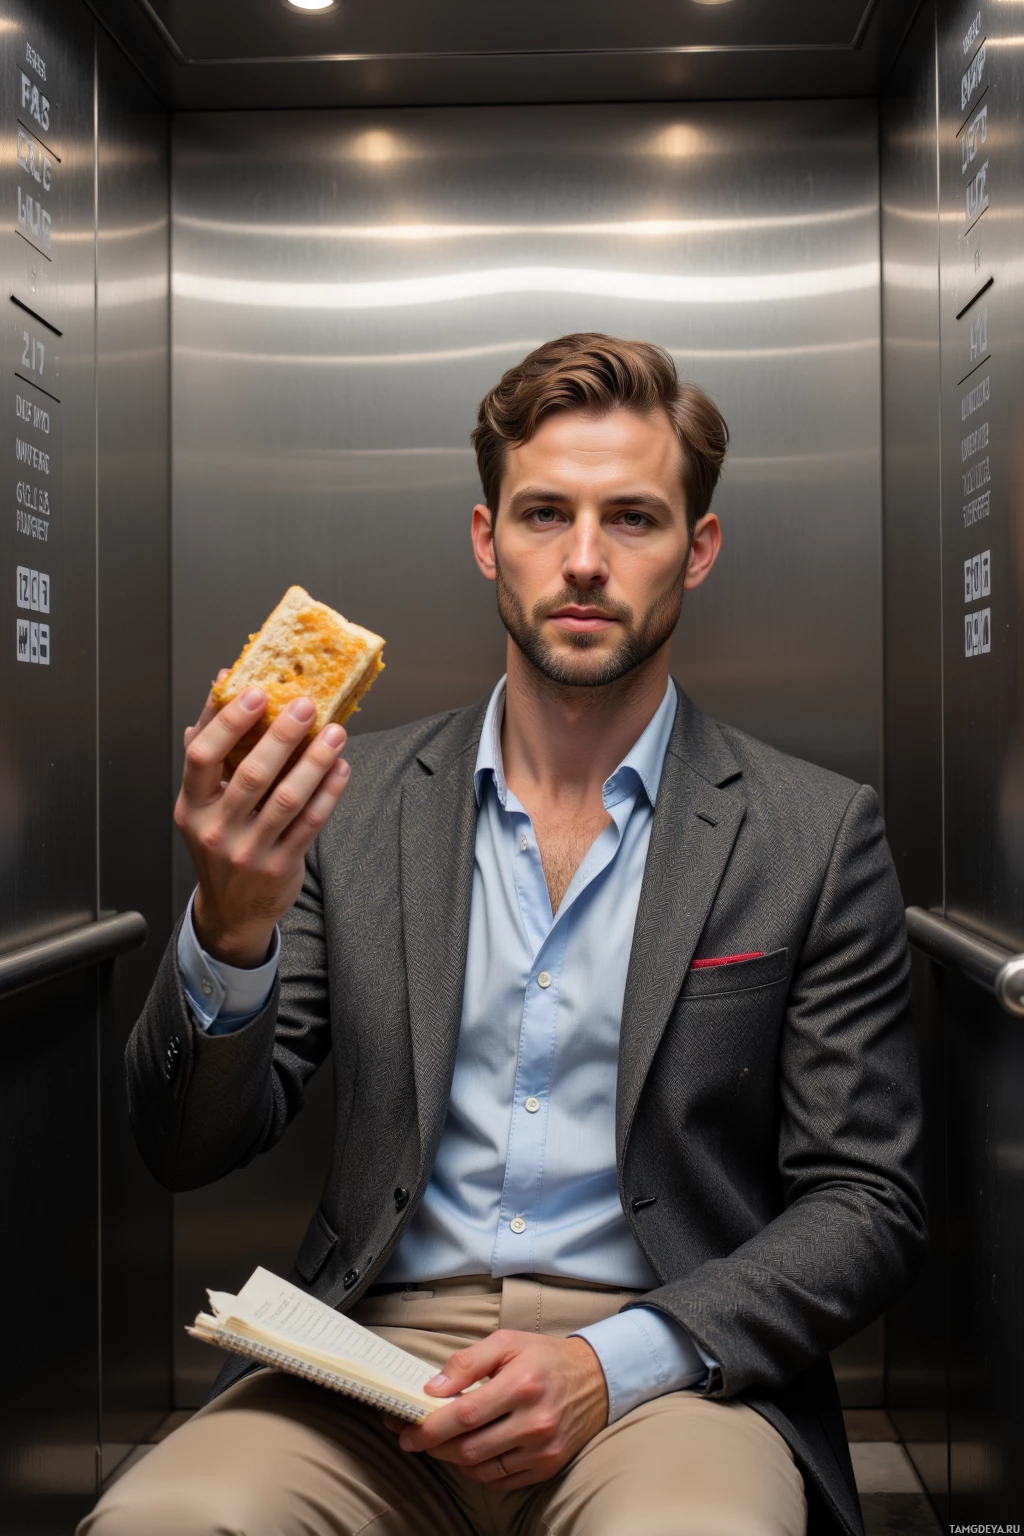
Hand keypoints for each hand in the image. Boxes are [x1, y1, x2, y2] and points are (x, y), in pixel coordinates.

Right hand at [173, 674, 349, 966]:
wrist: (231, 911)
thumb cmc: (220, 843)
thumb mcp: (202, 804)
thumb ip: (210, 749)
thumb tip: (222, 687)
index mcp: (191, 806)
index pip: (202, 757)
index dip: (228, 722)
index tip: (254, 691)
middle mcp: (216, 829)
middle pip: (251, 774)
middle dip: (282, 736)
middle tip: (306, 705)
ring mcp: (249, 851)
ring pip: (287, 799)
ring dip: (315, 761)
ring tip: (335, 733)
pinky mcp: (280, 866)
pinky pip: (310, 824)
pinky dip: (329, 793)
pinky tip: (340, 768)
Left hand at [385, 1331, 608, 1489]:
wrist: (595, 1379)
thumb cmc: (544, 1357)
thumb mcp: (507, 1342)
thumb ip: (466, 1362)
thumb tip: (432, 1388)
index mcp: (522, 1384)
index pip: (465, 1414)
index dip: (430, 1426)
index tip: (406, 1430)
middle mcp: (535, 1421)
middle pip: (469, 1448)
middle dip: (435, 1446)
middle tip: (415, 1437)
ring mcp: (543, 1449)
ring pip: (482, 1468)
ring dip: (453, 1459)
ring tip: (442, 1442)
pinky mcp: (548, 1466)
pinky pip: (501, 1480)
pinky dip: (479, 1470)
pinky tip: (472, 1452)